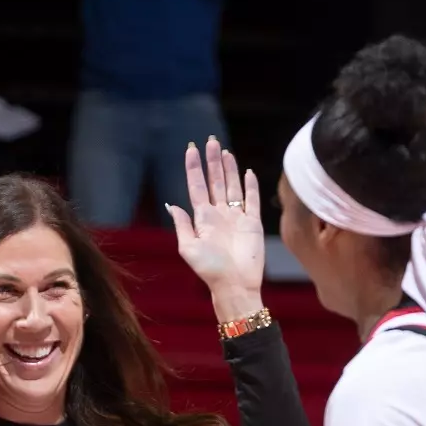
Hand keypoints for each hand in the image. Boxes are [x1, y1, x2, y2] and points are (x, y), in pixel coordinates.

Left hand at [166, 137, 263, 322]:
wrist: (234, 284)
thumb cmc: (210, 270)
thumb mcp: (188, 247)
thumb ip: (182, 224)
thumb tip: (172, 204)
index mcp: (202, 218)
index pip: (197, 186)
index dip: (194, 168)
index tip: (191, 149)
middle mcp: (219, 214)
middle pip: (215, 181)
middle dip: (212, 161)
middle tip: (210, 141)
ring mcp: (237, 216)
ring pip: (232, 186)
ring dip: (229, 168)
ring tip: (225, 151)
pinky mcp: (253, 222)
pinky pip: (252, 199)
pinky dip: (250, 186)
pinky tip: (247, 172)